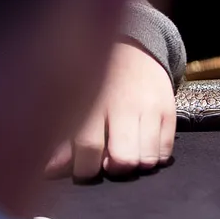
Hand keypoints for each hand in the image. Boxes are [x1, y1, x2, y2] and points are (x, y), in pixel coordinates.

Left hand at [48, 41, 176, 179]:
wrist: (133, 47)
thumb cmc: (96, 81)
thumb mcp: (74, 101)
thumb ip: (63, 138)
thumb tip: (50, 171)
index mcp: (93, 101)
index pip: (89, 147)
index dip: (86, 169)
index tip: (85, 168)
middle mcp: (124, 104)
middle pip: (123, 158)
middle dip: (114, 170)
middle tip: (109, 162)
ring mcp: (149, 107)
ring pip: (147, 159)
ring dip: (135, 165)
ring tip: (127, 154)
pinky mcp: (169, 110)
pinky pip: (166, 151)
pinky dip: (154, 157)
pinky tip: (143, 147)